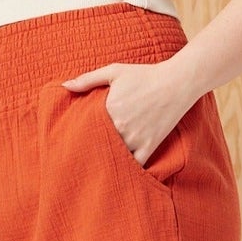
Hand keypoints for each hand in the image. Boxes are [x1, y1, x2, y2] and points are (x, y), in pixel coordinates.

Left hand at [61, 58, 191, 167]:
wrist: (176, 83)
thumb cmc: (144, 75)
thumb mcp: (114, 71)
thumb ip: (88, 79)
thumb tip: (65, 86)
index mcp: (108, 109)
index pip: (86, 127)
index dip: (79, 133)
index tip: (73, 137)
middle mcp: (120, 126)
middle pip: (99, 143)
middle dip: (90, 148)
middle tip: (81, 154)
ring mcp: (135, 138)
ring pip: (115, 156)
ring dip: (107, 158)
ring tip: (98, 163)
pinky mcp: (150, 145)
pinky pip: (135, 164)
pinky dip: (128, 168)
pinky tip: (120, 169)